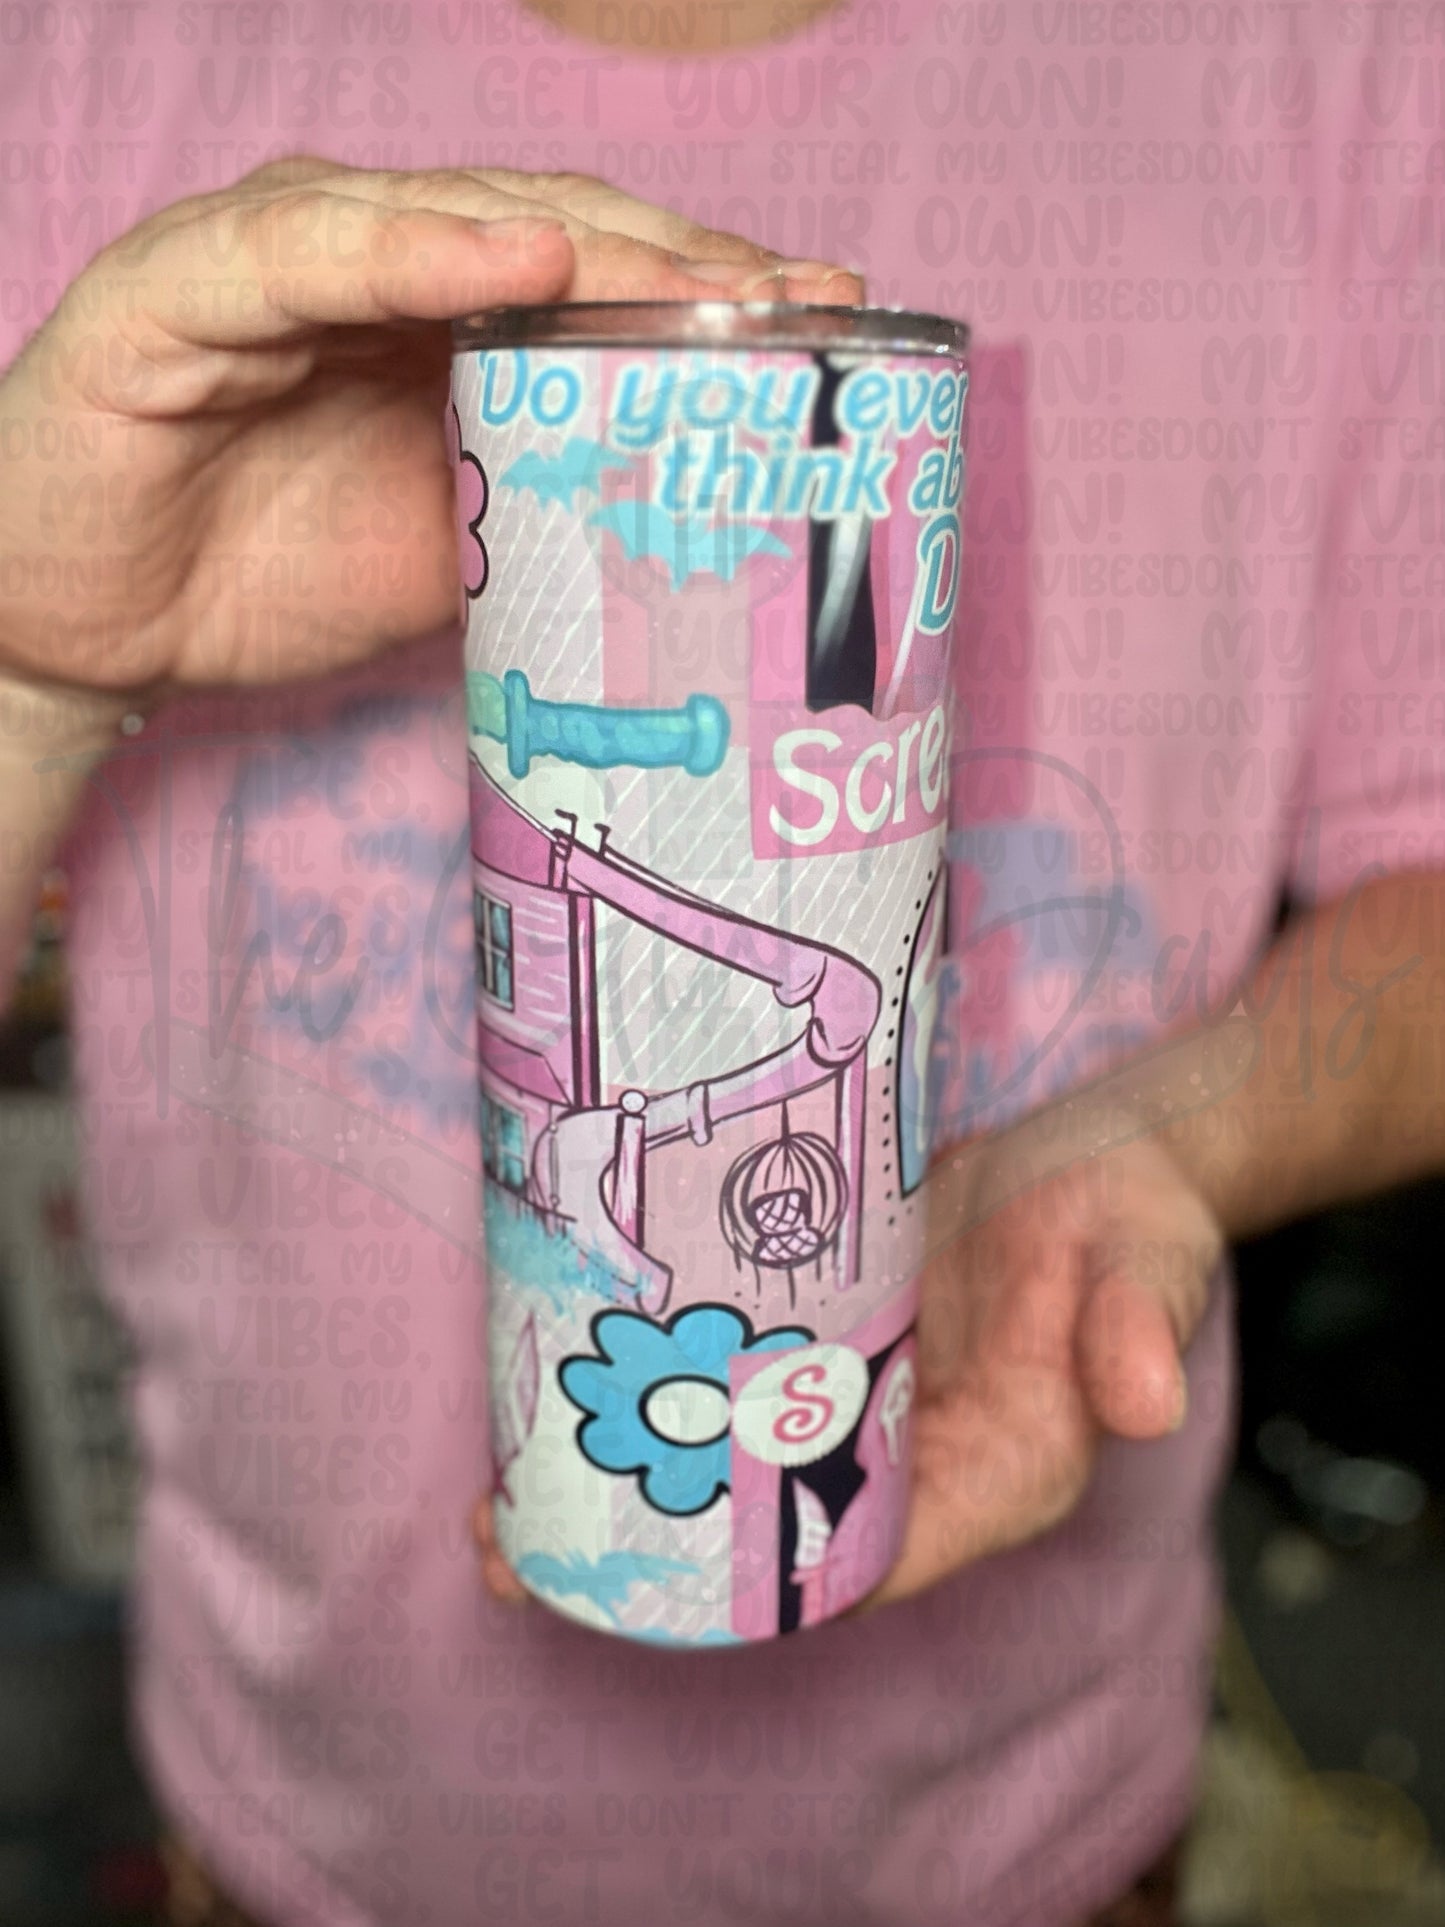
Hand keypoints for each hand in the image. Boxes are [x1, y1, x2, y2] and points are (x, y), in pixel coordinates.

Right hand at [0, 157, 860, 701]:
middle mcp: (371, 263)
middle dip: (684, 261)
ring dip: (589, 242)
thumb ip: (540, 509)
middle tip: (803, 299)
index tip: (832, 328)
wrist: (90, 630)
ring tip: (701, 278)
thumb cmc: (260, 574)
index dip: (711, 294)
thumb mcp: (445, 558)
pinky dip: (416, 251)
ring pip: (450, 218)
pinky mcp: (181, 286)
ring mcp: (277, 258)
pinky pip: (309, 252)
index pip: (596, 277)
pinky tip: (524, 260)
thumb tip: (686, 528)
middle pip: (554, 229)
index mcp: (437, 318)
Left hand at [473, 1103, 1221, 1615]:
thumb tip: (1148, 1397)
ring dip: (632, 1481)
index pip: (869, 1554)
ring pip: (737, 1466)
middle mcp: (919, 1456)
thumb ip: (1140, 1326)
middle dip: (650, 1554)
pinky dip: (661, 1397)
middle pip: (774, 1531)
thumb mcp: (1149, 1260)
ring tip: (501, 1486)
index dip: (752, 1585)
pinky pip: (738, 1387)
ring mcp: (864, 1398)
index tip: (641, 1591)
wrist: (1109, 1148)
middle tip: (506, 1547)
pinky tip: (576, 1383)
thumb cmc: (1138, 1216)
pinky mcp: (831, 1338)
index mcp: (1000, 1470)